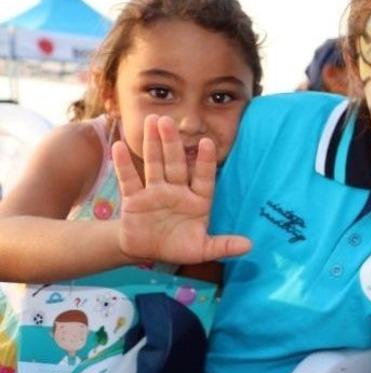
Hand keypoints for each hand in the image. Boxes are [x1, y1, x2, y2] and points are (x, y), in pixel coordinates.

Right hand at [113, 115, 250, 264]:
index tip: (207, 142)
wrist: (147, 251)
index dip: (205, 161)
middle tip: (169, 120)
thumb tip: (250, 246)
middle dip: (172, 143)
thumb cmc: (179, 246)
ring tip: (152, 120)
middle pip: (176, 163)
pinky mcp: (134, 199)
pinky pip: (129, 180)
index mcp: (198, 200)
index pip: (203, 177)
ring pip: (154, 164)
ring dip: (153, 144)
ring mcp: (155, 192)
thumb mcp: (203, 249)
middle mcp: (177, 191)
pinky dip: (123, 164)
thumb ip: (224, 245)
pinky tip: (119, 146)